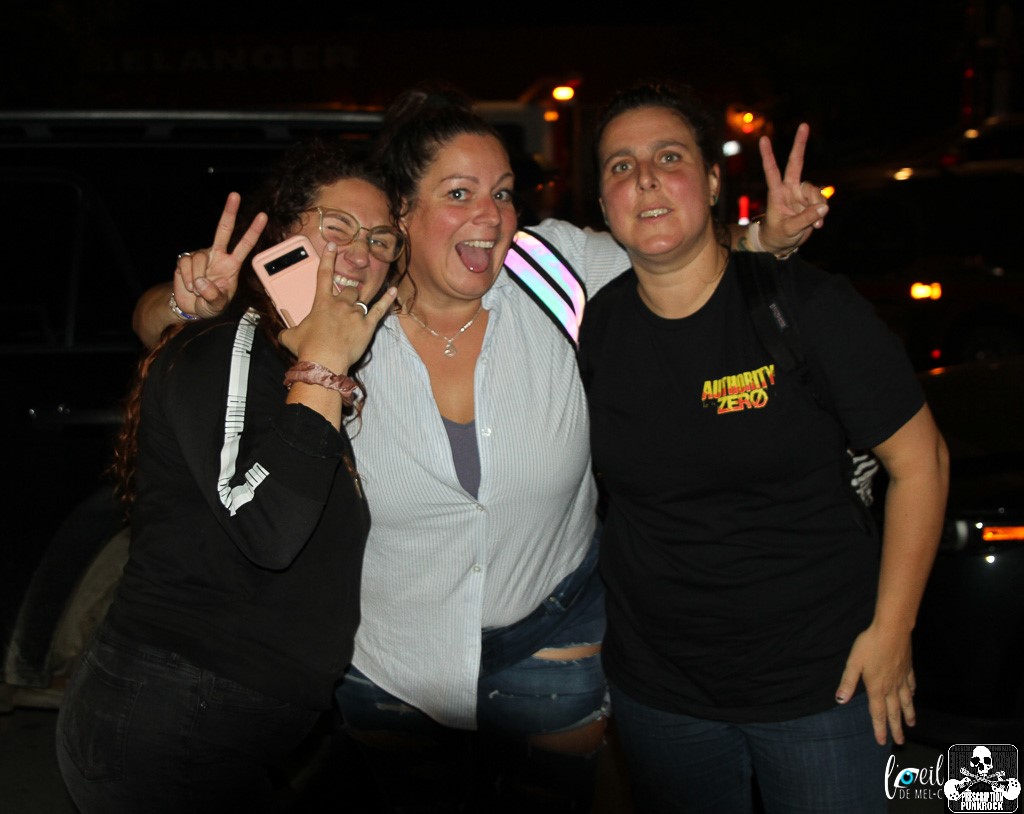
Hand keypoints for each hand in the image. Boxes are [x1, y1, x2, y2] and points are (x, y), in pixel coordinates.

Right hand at [173, 192, 266, 318]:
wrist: (190, 308)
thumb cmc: (210, 304)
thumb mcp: (217, 305)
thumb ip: (213, 296)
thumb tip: (201, 282)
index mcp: (232, 265)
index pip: (245, 245)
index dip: (253, 231)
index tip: (263, 216)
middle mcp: (217, 255)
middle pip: (223, 230)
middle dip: (229, 212)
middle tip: (235, 195)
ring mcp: (201, 255)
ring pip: (198, 258)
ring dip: (196, 278)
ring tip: (197, 290)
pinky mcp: (185, 259)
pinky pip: (185, 264)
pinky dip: (185, 279)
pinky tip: (188, 286)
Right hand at [279, 242, 395, 373]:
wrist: (324, 361)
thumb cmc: (307, 348)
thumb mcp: (290, 337)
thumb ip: (288, 332)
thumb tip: (283, 335)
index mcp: (322, 302)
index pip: (324, 274)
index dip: (328, 258)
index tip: (332, 245)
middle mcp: (340, 304)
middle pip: (350, 291)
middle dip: (349, 296)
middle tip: (345, 307)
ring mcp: (355, 314)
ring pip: (361, 301)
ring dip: (359, 305)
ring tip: (356, 314)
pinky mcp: (368, 325)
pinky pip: (380, 309)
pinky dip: (387, 300)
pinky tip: (393, 291)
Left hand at [758, 123, 829, 254]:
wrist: (780, 244)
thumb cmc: (777, 235)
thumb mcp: (789, 230)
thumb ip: (805, 218)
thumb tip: (824, 207)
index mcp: (777, 193)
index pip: (772, 171)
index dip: (768, 156)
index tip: (763, 139)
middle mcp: (789, 189)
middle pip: (796, 163)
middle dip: (799, 145)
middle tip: (804, 125)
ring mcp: (801, 195)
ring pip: (816, 191)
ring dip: (819, 205)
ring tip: (816, 224)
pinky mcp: (811, 203)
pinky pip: (822, 203)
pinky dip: (822, 214)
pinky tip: (818, 226)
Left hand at [835, 624, 916, 745]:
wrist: (892, 630)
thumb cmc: (870, 645)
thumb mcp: (853, 663)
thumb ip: (848, 682)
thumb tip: (840, 700)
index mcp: (876, 687)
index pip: (878, 713)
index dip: (879, 728)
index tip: (882, 741)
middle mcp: (891, 687)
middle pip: (894, 711)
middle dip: (896, 728)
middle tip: (901, 742)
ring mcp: (902, 678)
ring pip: (906, 701)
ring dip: (908, 714)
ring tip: (911, 724)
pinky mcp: (908, 668)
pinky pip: (911, 685)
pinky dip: (912, 693)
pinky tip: (913, 696)